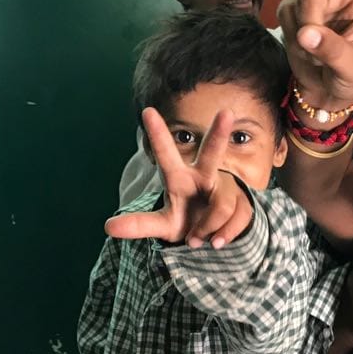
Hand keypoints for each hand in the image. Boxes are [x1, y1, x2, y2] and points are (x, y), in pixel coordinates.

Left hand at [105, 108, 252, 247]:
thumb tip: (108, 226)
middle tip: (226, 113)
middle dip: (218, 134)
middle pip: (211, 154)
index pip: (166, 155)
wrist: (213, 239)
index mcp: (179, 178)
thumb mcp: (163, 226)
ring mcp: (226, 187)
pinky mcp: (243, 201)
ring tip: (199, 239)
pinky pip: (237, 218)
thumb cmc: (185, 223)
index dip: (158, 135)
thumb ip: (138, 225)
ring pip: (222, 205)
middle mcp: (204, 175)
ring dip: (208, 228)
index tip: (147, 111)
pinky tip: (217, 242)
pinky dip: (224, 235)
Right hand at [277, 0, 352, 116]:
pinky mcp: (296, 8)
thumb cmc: (349, 76)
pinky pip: (291, 11)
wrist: (324, 90)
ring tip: (317, 54)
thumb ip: (331, 49)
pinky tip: (303, 47)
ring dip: (309, 23)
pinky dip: (294, 32)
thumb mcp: (350, 67)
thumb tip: (307, 33)